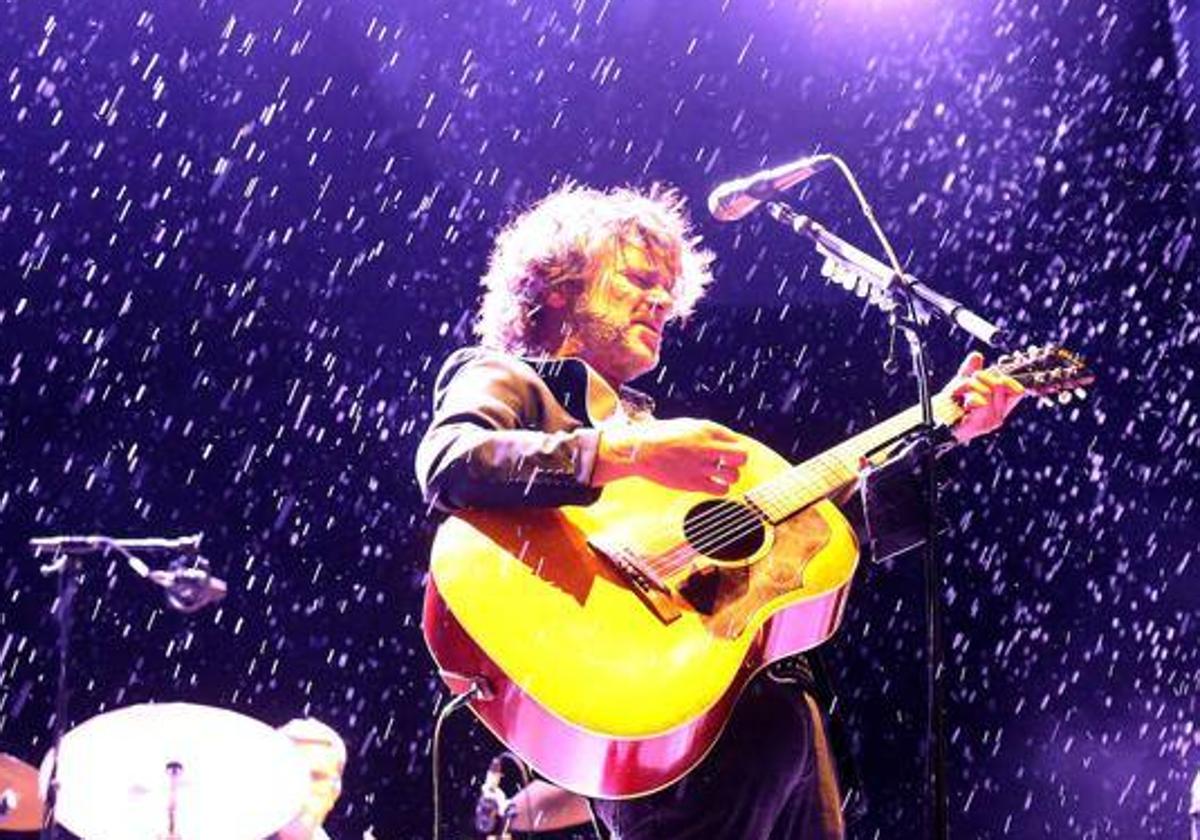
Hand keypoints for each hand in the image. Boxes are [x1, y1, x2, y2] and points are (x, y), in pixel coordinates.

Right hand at [592, 418, 748, 493]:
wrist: (640, 450)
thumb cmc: (661, 436)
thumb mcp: (688, 424)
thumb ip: (709, 431)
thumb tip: (728, 439)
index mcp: (706, 429)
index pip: (737, 439)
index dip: (733, 446)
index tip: (726, 451)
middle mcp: (707, 447)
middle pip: (742, 456)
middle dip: (739, 461)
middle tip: (729, 463)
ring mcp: (701, 466)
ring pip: (734, 475)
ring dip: (730, 476)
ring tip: (719, 475)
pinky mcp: (694, 483)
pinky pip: (721, 490)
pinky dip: (721, 488)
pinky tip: (713, 484)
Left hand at [943, 351, 1025, 442]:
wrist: (936, 420)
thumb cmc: (951, 404)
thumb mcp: (962, 382)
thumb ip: (971, 369)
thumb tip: (976, 356)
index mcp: (1000, 406)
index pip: (1017, 390)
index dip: (1006, 377)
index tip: (991, 371)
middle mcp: (999, 414)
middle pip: (1000, 384)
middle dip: (982, 376)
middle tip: (969, 381)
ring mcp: (990, 421)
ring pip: (988, 390)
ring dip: (970, 385)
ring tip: (961, 392)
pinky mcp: (979, 424)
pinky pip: (980, 400)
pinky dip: (968, 395)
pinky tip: (963, 402)